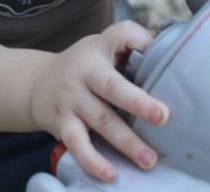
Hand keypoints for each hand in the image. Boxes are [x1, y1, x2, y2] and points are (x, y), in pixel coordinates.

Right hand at [29, 20, 168, 182]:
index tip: (156, 51)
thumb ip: (129, 52)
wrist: (37, 82)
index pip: (120, 35)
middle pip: (110, 85)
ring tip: (149, 159)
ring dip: (126, 142)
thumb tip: (173, 64)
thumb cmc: (84, 66)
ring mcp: (71, 97)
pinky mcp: (62, 122)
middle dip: (137, 101)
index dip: (138, 40)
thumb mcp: (101, 48)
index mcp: (99, 48)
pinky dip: (92, 160)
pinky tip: (110, 173)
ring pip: (100, 119)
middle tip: (163, 117)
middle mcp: (84, 71)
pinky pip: (77, 143)